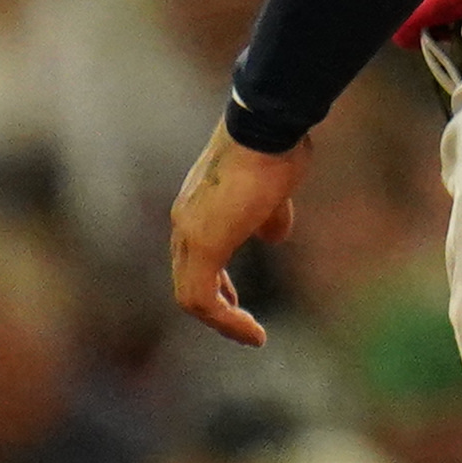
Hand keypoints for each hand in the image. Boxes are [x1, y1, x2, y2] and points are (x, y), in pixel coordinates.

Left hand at [166, 127, 309, 349]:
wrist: (267, 127)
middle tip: (238, 323)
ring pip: (191, 295)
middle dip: (215, 305)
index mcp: (198, 208)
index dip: (216, 283)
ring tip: (250, 335)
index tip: (236, 299)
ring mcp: (189, 234)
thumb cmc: (276, 147)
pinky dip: (224, 320)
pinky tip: (251, 331)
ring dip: (221, 320)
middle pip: (187, 278)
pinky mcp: (203, 246)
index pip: (194, 256)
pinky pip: (201, 300)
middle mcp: (185, 222)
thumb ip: (270, 215)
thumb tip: (275, 237)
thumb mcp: (276, 188)